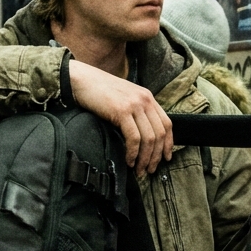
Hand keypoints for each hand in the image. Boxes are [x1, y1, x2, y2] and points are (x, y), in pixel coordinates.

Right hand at [68, 60, 171, 177]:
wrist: (81, 79)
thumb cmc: (98, 91)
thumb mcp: (124, 98)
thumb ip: (135, 111)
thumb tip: (141, 136)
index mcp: (147, 97)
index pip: (166, 123)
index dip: (168, 143)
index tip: (166, 158)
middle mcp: (144, 100)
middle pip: (160, 133)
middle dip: (156, 156)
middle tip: (150, 170)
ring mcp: (134, 105)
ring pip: (149, 138)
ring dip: (145, 158)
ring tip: (139, 170)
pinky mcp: (122, 111)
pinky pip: (134, 138)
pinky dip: (133, 153)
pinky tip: (128, 161)